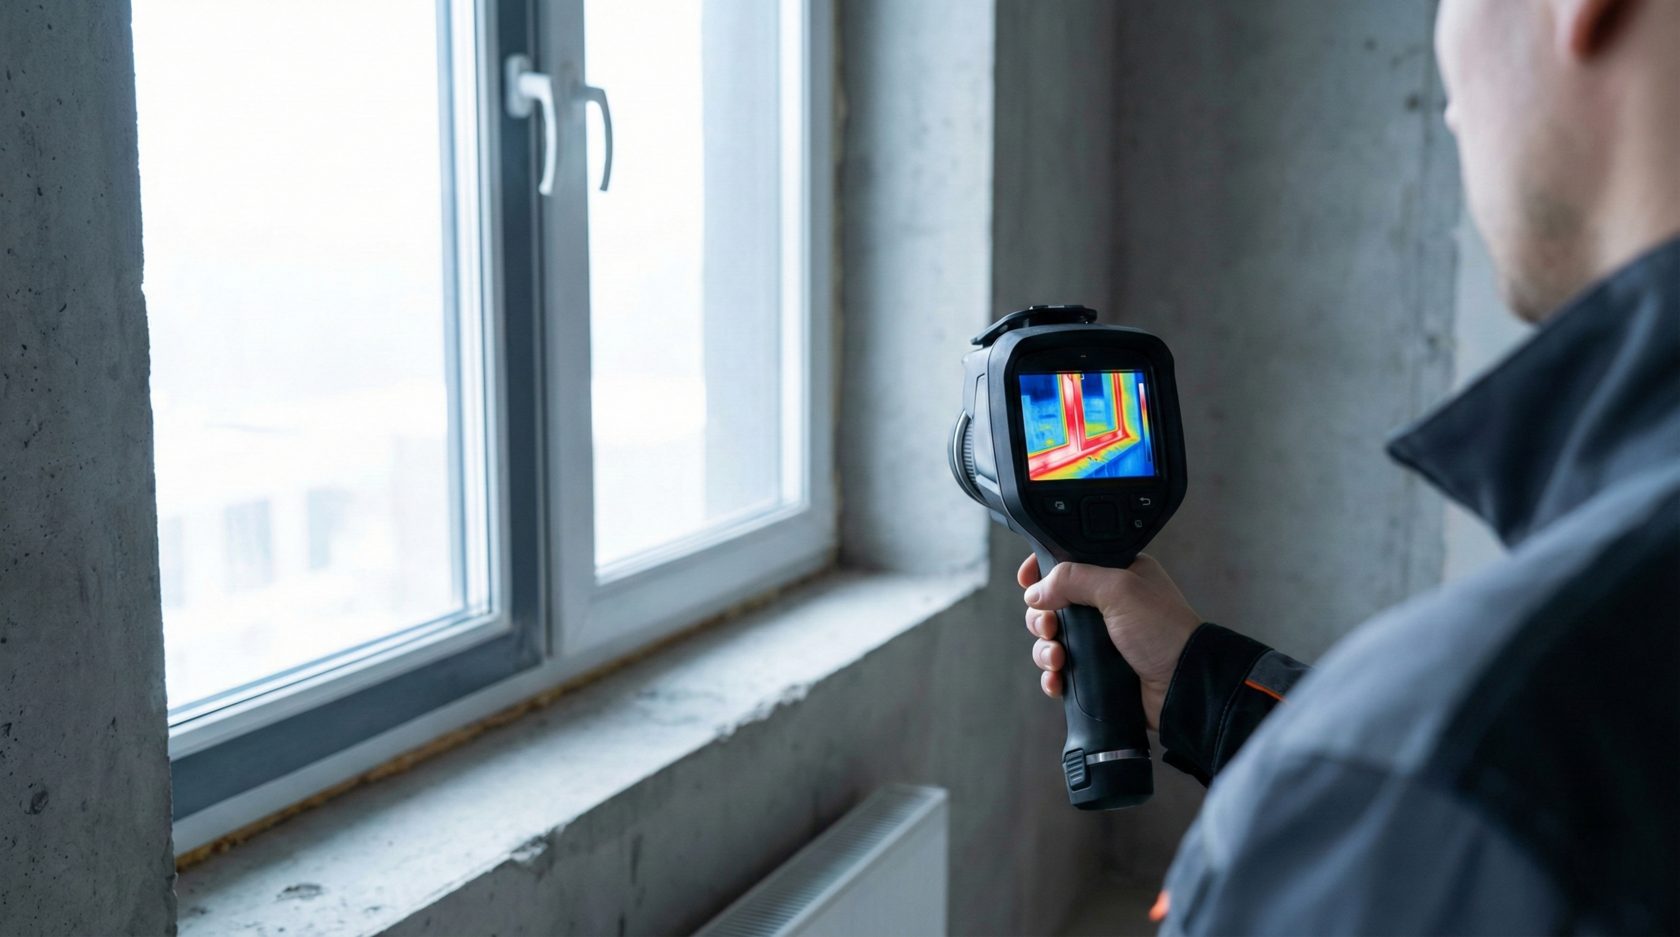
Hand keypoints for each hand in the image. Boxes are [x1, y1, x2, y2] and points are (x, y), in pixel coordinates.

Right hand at [1019, 553, 1201, 730]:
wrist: (1184, 686)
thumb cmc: (1165, 632)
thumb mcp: (1120, 588)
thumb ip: (1073, 578)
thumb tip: (1036, 590)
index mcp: (1116, 576)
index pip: (1069, 564)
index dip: (1043, 571)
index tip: (1027, 580)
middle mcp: (1106, 606)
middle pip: (1051, 605)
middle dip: (1040, 618)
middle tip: (1049, 627)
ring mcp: (1100, 640)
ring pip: (1051, 640)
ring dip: (1044, 650)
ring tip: (1056, 659)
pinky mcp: (1096, 671)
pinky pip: (1059, 671)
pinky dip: (1052, 676)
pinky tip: (1057, 679)